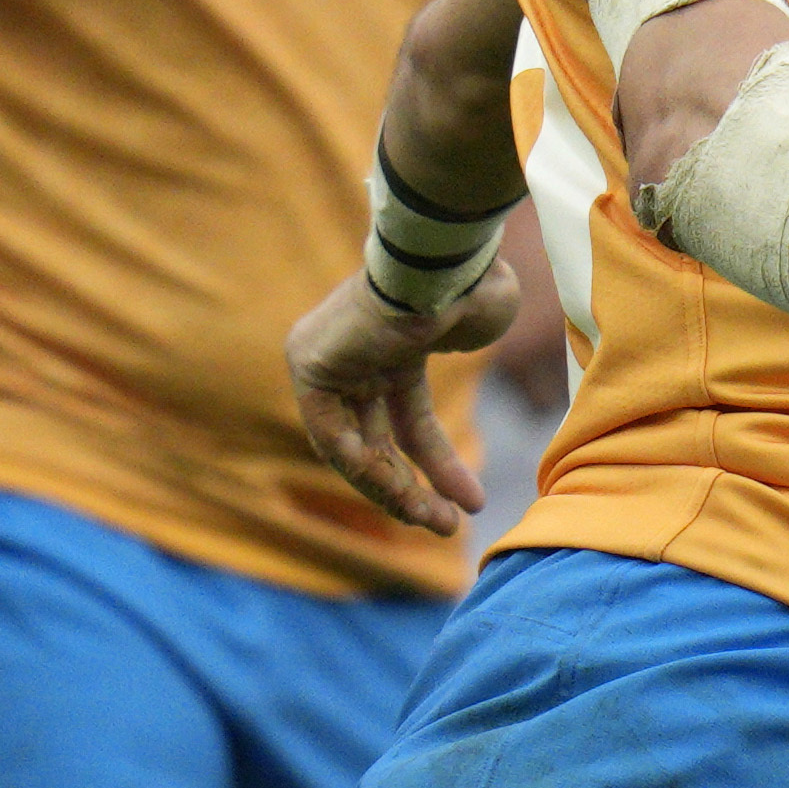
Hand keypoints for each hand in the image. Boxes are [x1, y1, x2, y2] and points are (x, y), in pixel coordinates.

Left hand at [289, 258, 517, 537]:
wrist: (443, 261)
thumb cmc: (472, 283)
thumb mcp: (479, 320)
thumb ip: (468, 336)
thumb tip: (466, 333)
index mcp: (396, 347)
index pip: (408, 421)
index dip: (437, 465)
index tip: (468, 503)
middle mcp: (356, 355)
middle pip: (380, 439)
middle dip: (415, 488)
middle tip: (448, 526)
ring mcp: (327, 358)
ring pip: (354, 447)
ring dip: (395, 492)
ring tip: (437, 524)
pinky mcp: (309, 364)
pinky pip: (331, 435)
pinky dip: (365, 468)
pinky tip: (401, 493)